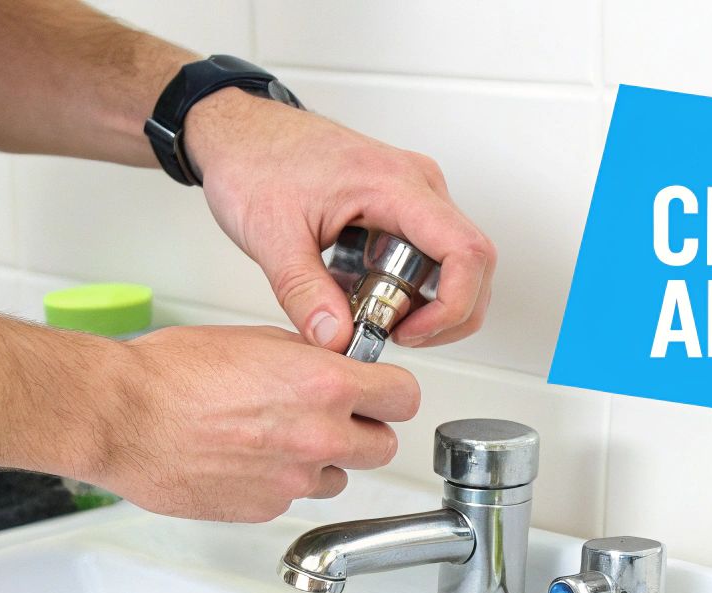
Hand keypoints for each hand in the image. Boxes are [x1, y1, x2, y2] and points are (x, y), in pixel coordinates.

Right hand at [87, 325, 419, 520]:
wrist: (122, 416)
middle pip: (382, 446)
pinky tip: (244, 459)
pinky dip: (278, 481)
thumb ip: (308, 358)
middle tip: (332, 418)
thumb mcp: (255, 340)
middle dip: (362, 430)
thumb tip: (330, 366)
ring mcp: (293, 479)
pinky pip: (292, 496)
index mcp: (324, 385)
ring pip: (338, 477)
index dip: (390, 393)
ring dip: (320, 461)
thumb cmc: (172, 372)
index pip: (404, 397)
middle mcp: (318, 437)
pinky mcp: (265, 508)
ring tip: (274, 439)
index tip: (379, 393)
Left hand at [184, 90, 496, 355]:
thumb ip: (303, 292)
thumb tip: (336, 339)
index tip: (412, 333)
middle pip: (473, 264)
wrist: (238, 132)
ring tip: (372, 315)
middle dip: (444, 314)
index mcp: (395, 184)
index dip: (454, 306)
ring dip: (425, 303)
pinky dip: (407, 288)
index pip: (467, 252)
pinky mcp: (400, 207)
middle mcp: (416, 185)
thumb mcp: (271, 236)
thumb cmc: (254, 161)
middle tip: (393, 334)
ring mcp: (412, 195)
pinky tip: (364, 295)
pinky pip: (426, 256)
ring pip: (452, 264)